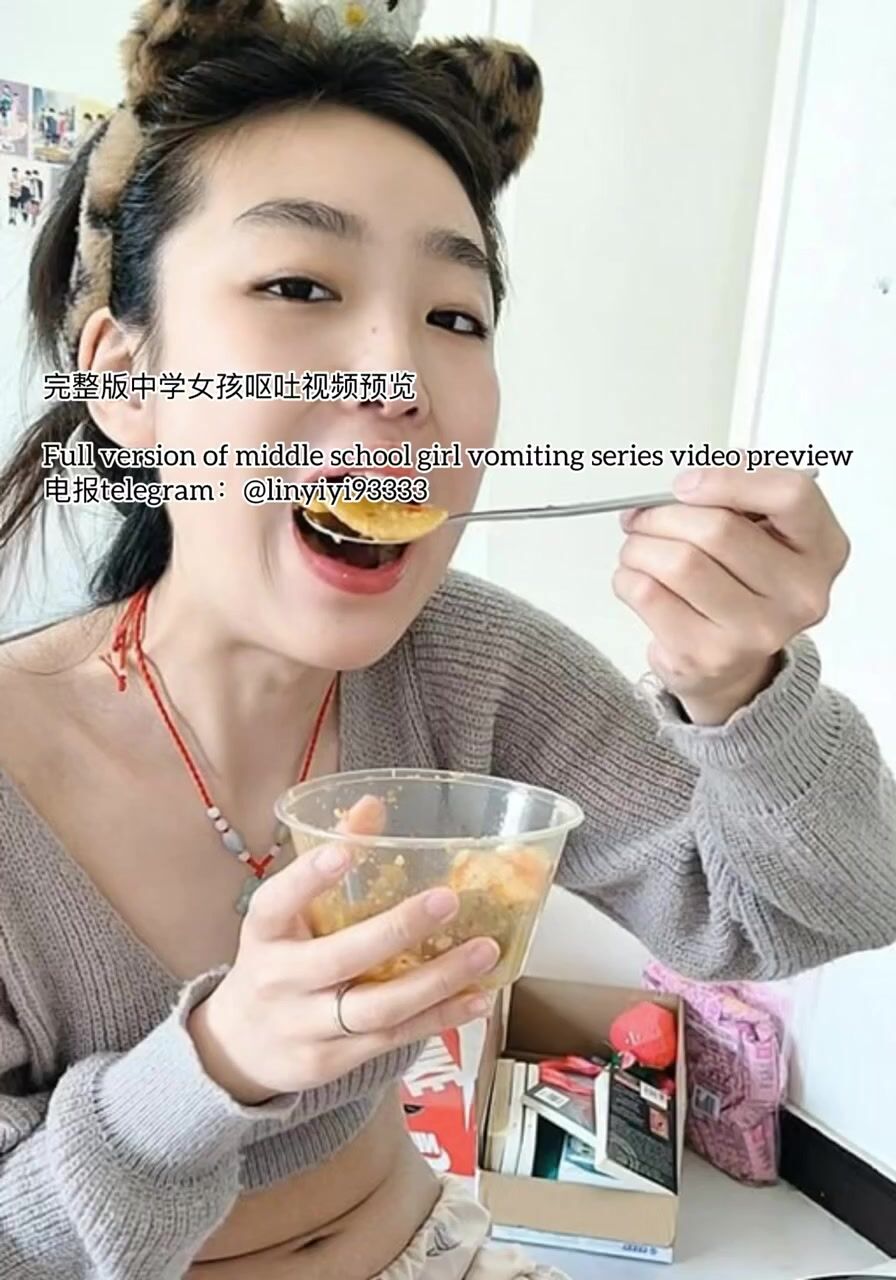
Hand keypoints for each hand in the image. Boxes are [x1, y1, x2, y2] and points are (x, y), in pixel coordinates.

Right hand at [188, 796, 499, 1104]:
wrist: (240, 1047)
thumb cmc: (277, 958)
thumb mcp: (287, 912)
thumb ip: (330, 857)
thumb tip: (371, 804)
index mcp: (263, 933)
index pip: (276, 901)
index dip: (307, 878)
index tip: (344, 853)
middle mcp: (279, 980)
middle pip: (341, 958)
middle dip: (397, 929)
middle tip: (449, 900)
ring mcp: (306, 1026)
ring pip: (377, 1007)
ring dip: (437, 980)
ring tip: (484, 950)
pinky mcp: (333, 1061)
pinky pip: (394, 1038)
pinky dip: (440, 1018)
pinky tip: (478, 998)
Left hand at [613, 464, 849, 724]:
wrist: (733, 667)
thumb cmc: (742, 587)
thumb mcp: (762, 534)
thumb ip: (736, 498)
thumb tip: (686, 485)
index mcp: (823, 548)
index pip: (791, 495)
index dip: (730, 479)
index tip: (685, 485)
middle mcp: (799, 594)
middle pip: (718, 529)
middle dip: (663, 516)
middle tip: (642, 517)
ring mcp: (756, 630)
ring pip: (679, 562)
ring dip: (640, 546)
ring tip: (636, 548)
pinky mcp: (709, 655)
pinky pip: (649, 595)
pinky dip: (627, 577)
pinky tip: (636, 577)